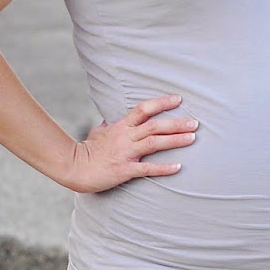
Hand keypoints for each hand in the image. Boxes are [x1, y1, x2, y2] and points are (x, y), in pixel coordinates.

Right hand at [66, 95, 197, 192]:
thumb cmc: (87, 150)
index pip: (143, 109)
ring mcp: (125, 153)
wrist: (74, 168)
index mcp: (120, 126)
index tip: (178, 99)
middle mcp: (125, 137)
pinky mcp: (125, 170)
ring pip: (153, 143)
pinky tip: (178, 167)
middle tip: (195, 122)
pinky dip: (163, 168)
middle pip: (154, 125)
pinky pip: (147, 168)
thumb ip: (109, 124)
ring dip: (174, 140)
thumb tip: (111, 117)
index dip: (161, 103)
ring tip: (192, 138)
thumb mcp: (98, 132)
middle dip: (176, 123)